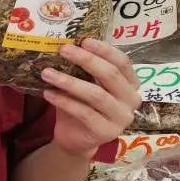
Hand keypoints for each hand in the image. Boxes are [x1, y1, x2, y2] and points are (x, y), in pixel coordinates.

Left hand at [41, 39, 141, 158]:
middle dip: (86, 60)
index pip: (123, 62)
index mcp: (131, 84)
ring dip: (69, 81)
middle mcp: (132, 100)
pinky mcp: (106, 132)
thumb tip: (67, 43)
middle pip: (110, 75)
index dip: (105, 50)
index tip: (84, 40)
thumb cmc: (82, 105)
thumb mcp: (86, 83)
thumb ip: (84, 68)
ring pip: (96, 94)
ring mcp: (121, 118)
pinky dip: (64, 101)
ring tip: (47, 73)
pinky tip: (48, 93)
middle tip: (64, 50)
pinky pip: (83, 112)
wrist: (77, 139)